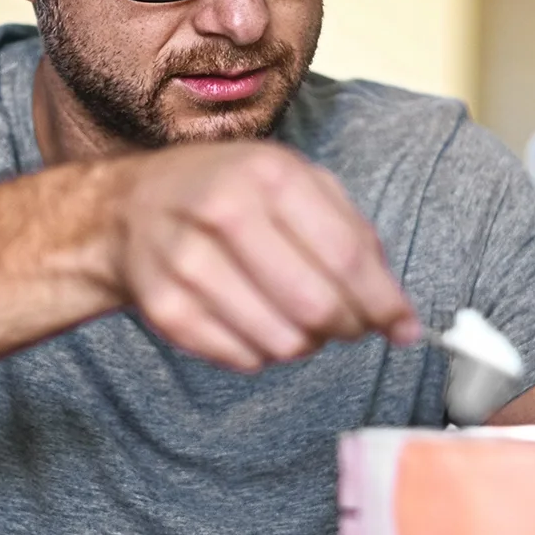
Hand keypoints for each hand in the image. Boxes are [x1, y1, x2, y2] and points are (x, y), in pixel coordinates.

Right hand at [109, 142, 421, 371]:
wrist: (131, 207)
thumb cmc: (229, 192)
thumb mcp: (294, 182)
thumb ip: (356, 239)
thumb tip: (401, 317)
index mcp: (268, 175)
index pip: (346, 256)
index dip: (383, 303)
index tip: (402, 328)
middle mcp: (224, 214)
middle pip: (316, 306)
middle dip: (346, 327)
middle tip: (346, 324)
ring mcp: (187, 264)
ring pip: (282, 342)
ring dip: (304, 342)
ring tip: (294, 316)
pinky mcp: (165, 310)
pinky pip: (243, 359)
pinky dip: (262, 351)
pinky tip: (253, 319)